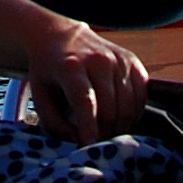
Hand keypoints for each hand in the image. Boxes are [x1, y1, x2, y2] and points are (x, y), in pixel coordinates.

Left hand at [20, 18, 149, 144]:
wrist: (62, 37)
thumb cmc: (50, 73)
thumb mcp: (41, 97)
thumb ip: (57, 125)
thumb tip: (80, 141)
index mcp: (71, 66)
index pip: (85, 101)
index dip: (89, 127)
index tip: (88, 145)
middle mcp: (98, 60)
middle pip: (110, 109)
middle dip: (104, 133)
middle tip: (96, 142)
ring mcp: (118, 59)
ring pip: (128, 106)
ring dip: (119, 127)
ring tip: (106, 131)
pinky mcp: (132, 61)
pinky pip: (142, 96)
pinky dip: (134, 113)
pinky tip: (120, 116)